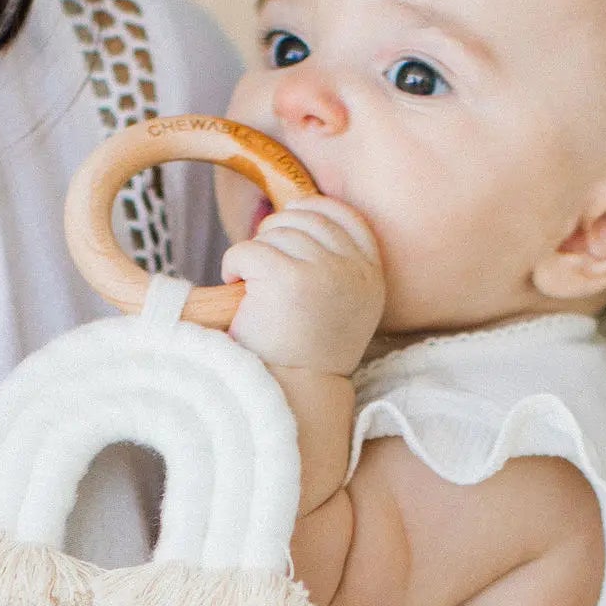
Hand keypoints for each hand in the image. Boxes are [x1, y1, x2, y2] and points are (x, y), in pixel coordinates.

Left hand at [223, 195, 384, 374]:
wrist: (292, 397)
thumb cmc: (305, 354)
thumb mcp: (341, 307)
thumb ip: (336, 266)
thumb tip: (297, 212)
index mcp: (371, 277)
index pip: (348, 217)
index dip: (314, 209)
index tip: (289, 215)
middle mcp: (354, 272)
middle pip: (306, 220)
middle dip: (276, 234)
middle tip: (260, 268)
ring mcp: (324, 273)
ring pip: (276, 233)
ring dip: (254, 253)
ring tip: (250, 285)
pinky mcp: (288, 280)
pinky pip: (248, 250)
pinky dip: (233, 264)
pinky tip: (234, 285)